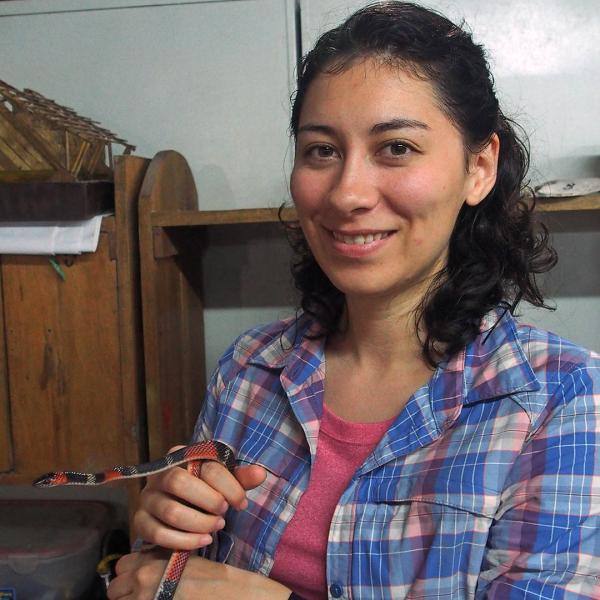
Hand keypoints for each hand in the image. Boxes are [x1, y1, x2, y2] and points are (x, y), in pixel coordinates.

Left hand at [107, 548, 290, 599]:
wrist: (225, 592)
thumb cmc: (208, 575)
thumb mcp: (181, 557)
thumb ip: (158, 558)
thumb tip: (141, 563)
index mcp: (150, 560)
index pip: (121, 566)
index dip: (128, 574)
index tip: (137, 581)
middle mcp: (142, 578)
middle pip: (114, 588)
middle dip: (123, 592)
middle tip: (141, 595)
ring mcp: (145, 598)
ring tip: (151, 598)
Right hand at [133, 446, 266, 549]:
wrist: (177, 510)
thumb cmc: (204, 492)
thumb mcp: (223, 483)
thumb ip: (240, 478)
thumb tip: (261, 473)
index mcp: (181, 456)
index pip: (205, 465)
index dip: (228, 485)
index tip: (242, 502)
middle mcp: (159, 474)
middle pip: (179, 482)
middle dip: (208, 501)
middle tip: (224, 514)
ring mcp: (147, 498)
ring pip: (170, 511)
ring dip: (199, 523)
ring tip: (216, 528)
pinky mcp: (140, 521)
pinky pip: (159, 534)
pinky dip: (184, 540)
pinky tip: (203, 541)